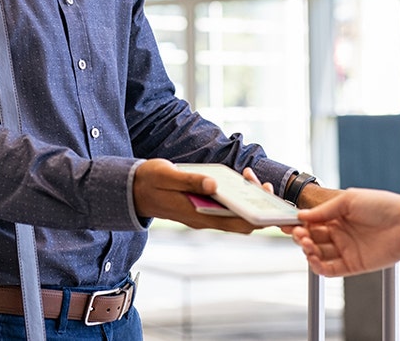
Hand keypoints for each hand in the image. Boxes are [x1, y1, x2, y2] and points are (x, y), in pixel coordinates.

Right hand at [133, 159, 271, 234]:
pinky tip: (237, 178)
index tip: (266, 196)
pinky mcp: (202, 207)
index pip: (237, 223)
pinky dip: (235, 194)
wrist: (133, 190)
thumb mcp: (167, 176)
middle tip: (264, 183)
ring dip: (247, 198)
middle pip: (241, 221)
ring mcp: (203, 215)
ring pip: (235, 213)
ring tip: (250, 175)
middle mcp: (204, 220)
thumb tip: (214, 185)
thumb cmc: (149, 181)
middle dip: (258, 205)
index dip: (258, 215)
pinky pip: (225, 206)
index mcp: (197, 216)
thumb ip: (190, 181)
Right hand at [288, 187, 399, 276]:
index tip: (288, 222)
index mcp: (337, 217)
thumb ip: (324, 210)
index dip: (298, 223)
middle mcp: (340, 234)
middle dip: (301, 236)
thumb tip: (302, 215)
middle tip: (298, 233)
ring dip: (307, 250)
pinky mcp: (353, 265)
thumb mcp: (349, 200)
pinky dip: (317, 266)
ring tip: (307, 243)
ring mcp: (345, 250)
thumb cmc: (383, 206)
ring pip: (317, 254)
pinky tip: (313, 258)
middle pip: (312, 238)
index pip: (311, 222)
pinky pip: (330, 269)